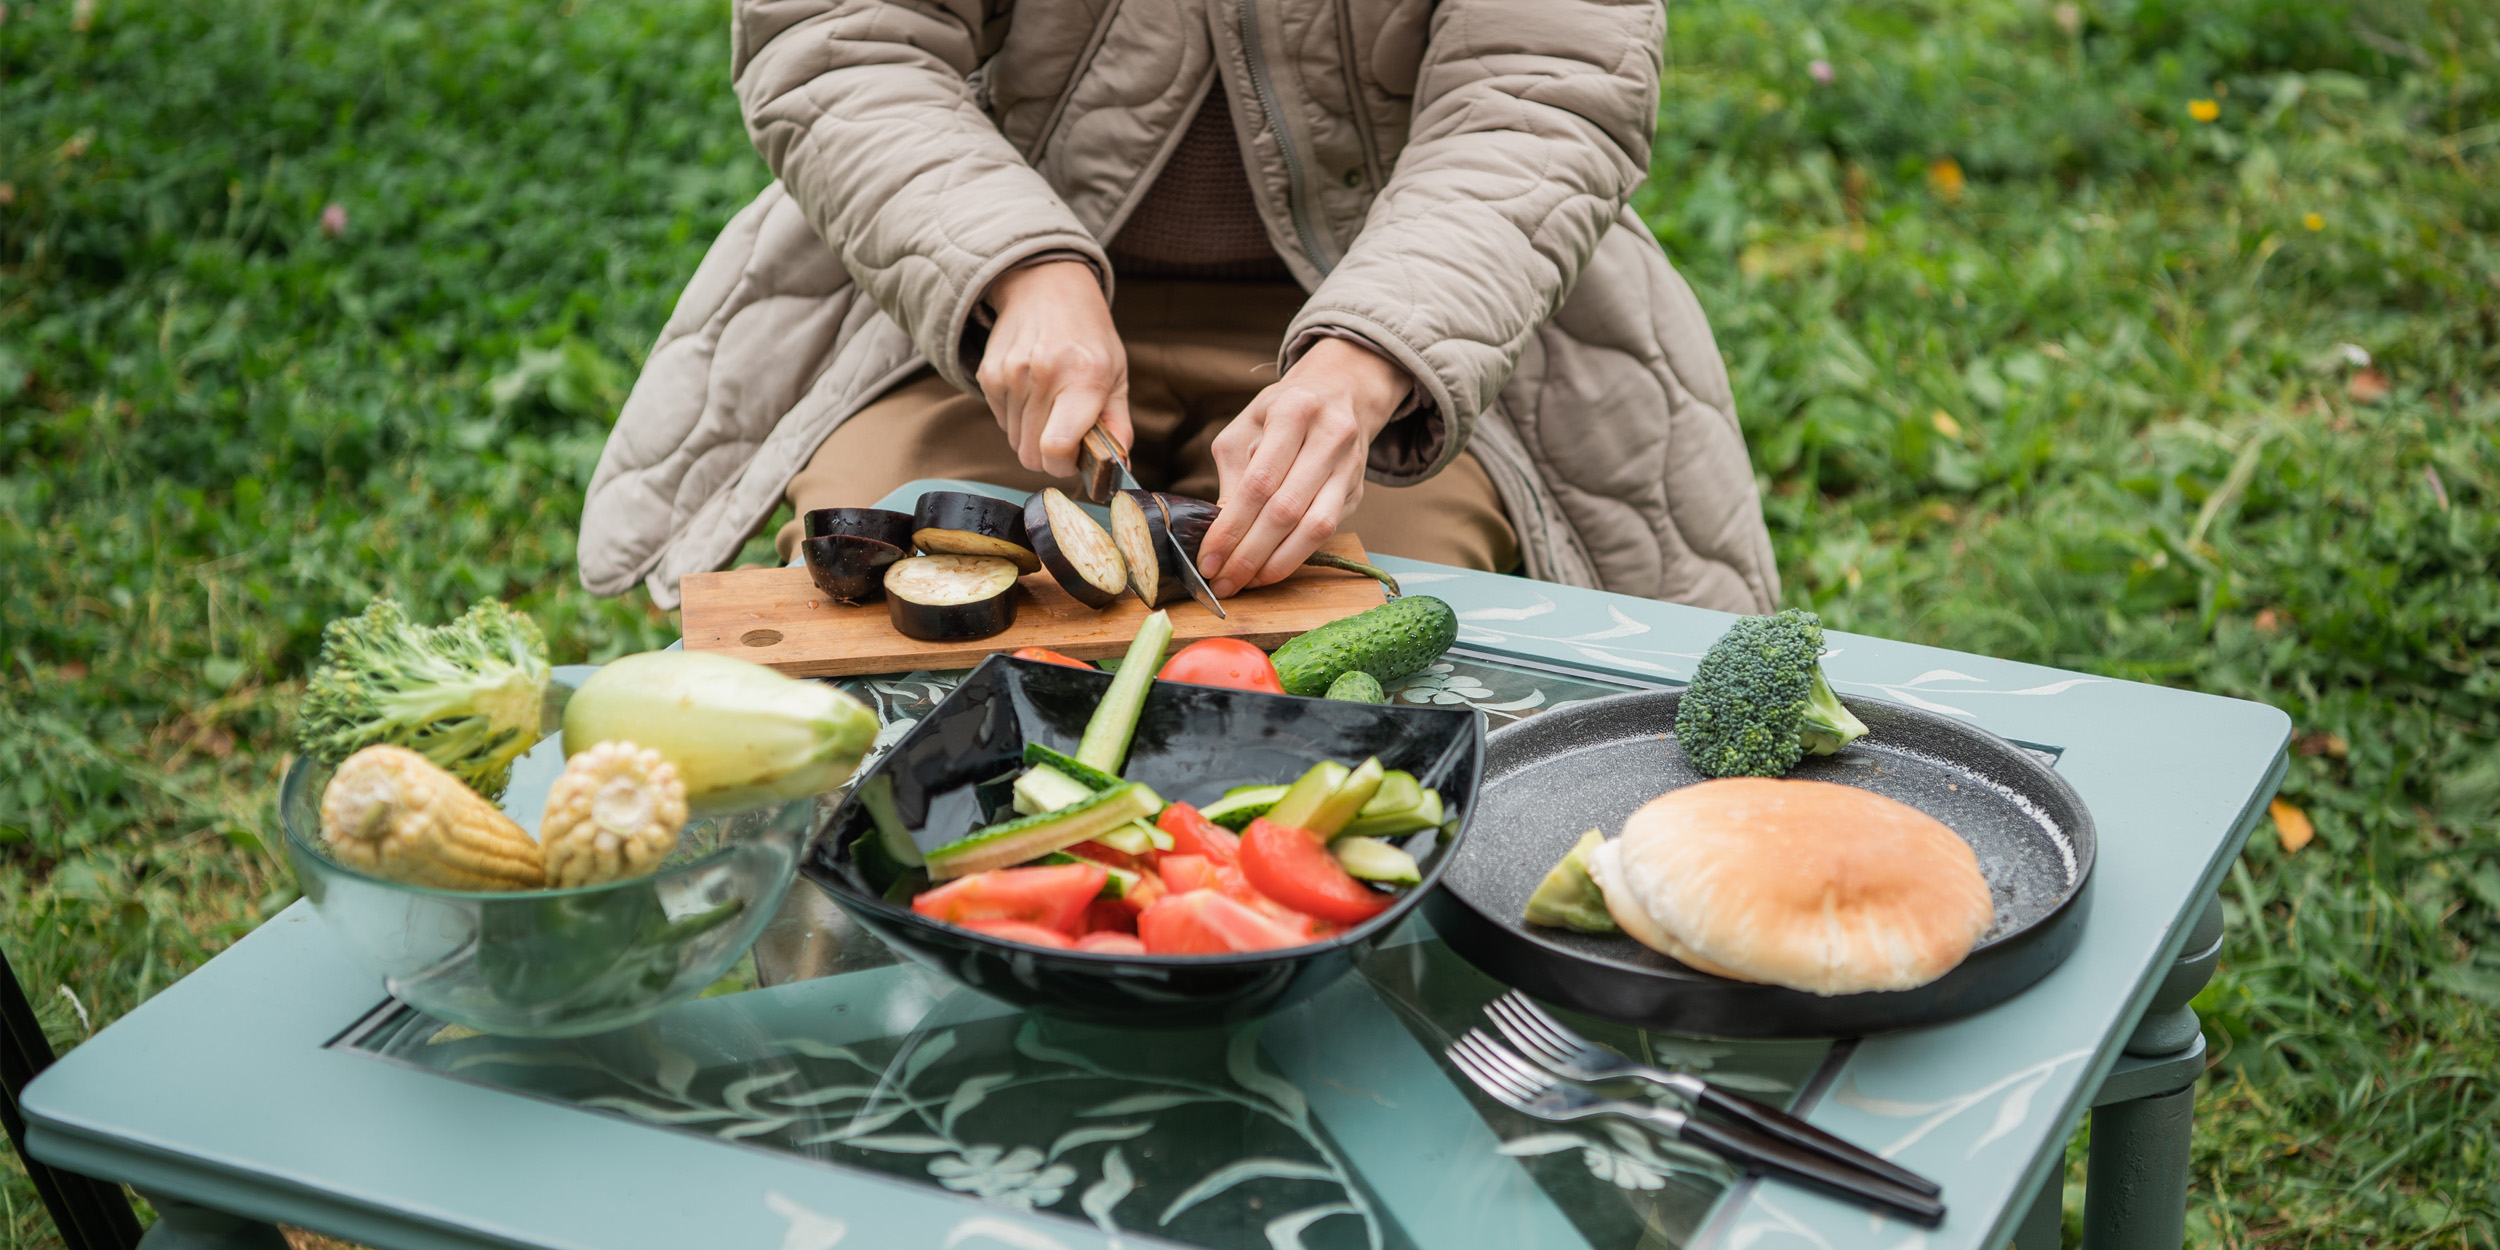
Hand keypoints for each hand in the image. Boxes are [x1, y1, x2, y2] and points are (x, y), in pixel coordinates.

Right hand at [976, 261, 1129, 477]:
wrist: (1045, 288)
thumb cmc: (1088, 335)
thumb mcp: (1116, 374)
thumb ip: (1118, 425)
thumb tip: (1118, 466)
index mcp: (1082, 378)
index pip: (1056, 447)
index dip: (1064, 466)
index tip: (1075, 459)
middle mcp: (1042, 375)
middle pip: (1031, 453)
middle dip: (1051, 456)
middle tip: (1067, 435)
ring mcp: (1010, 375)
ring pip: (1015, 442)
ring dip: (1033, 436)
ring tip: (1051, 406)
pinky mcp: (989, 375)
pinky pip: (1002, 422)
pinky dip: (1017, 419)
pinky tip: (1032, 393)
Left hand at [1199, 336, 1410, 597]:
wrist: (1341, 391)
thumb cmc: (1283, 410)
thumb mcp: (1247, 427)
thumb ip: (1233, 475)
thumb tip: (1221, 530)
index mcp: (1294, 412)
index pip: (1259, 482)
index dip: (1232, 527)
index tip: (1208, 558)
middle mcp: (1330, 437)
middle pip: (1286, 510)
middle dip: (1249, 554)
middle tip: (1222, 581)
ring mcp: (1350, 466)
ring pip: (1315, 528)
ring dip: (1276, 563)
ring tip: (1246, 582)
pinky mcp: (1357, 490)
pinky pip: (1328, 531)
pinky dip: (1296, 556)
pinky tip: (1270, 569)